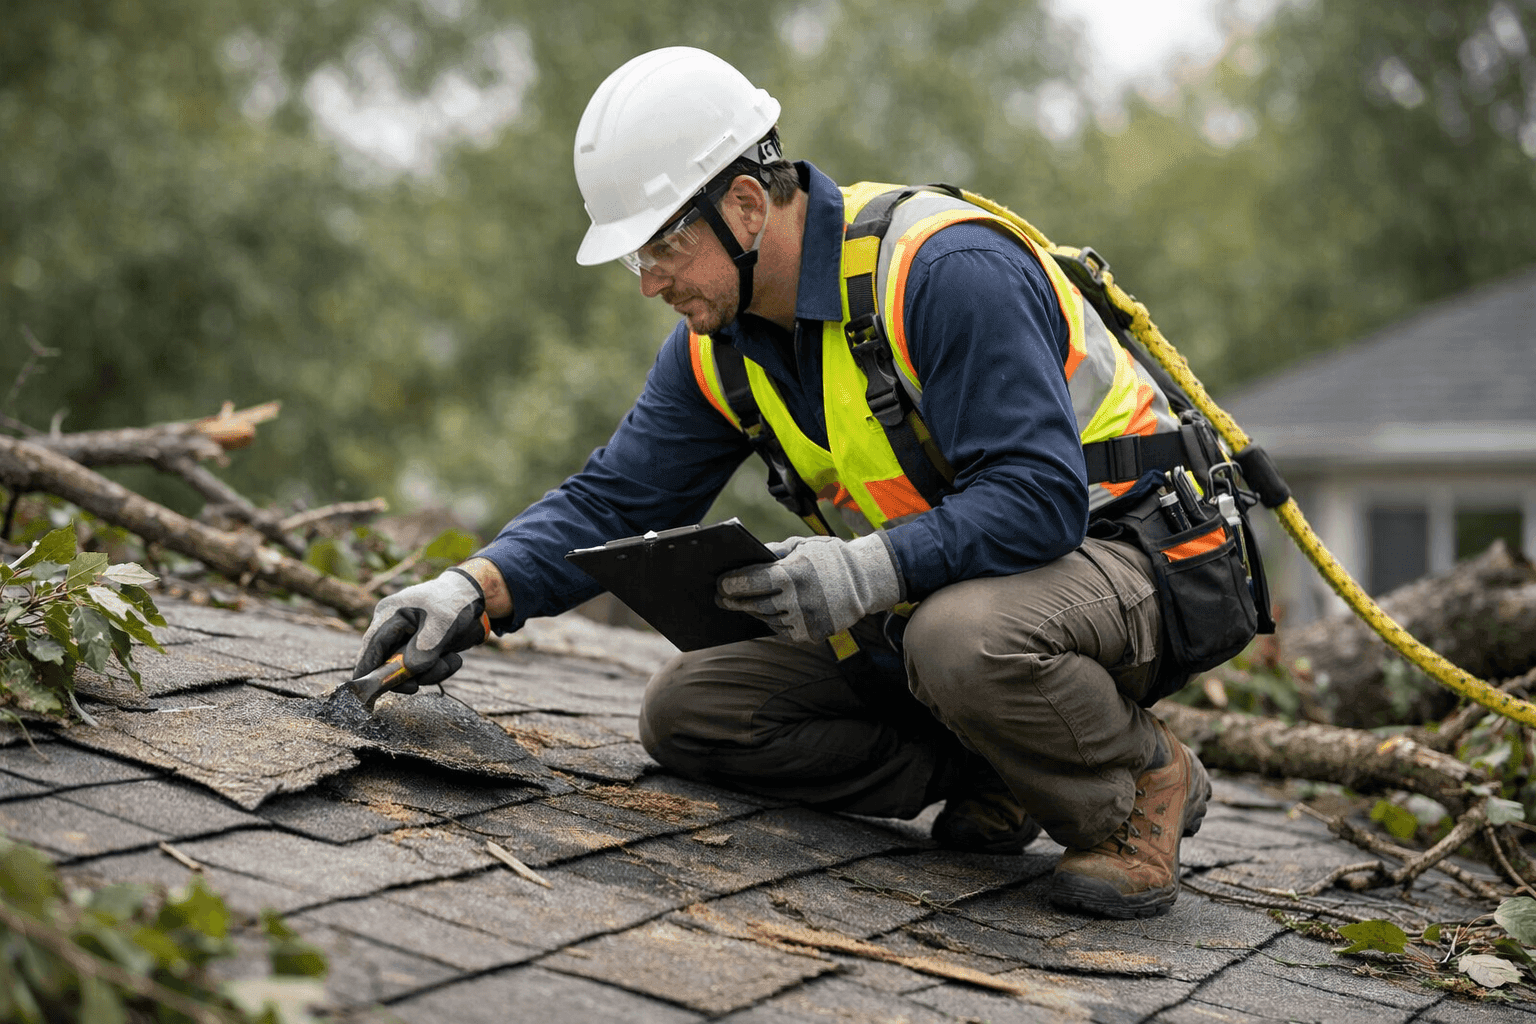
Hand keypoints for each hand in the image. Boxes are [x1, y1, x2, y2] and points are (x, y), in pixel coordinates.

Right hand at [354, 568, 489, 692]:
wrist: (475, 599)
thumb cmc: (454, 602)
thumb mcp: (442, 623)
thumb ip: (425, 648)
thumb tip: (409, 671)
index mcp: (390, 615)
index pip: (372, 646)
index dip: (368, 669)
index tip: (368, 691)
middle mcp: (393, 629)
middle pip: (386, 663)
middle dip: (409, 675)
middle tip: (423, 680)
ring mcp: (405, 641)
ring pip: (406, 671)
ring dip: (429, 672)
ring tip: (451, 660)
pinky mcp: (419, 651)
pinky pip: (421, 670)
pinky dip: (437, 670)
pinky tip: (453, 659)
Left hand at [717, 533, 903, 643]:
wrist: (867, 581)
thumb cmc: (830, 558)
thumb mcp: (803, 545)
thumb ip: (775, 552)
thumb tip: (748, 559)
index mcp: (792, 574)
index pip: (751, 581)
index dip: (731, 583)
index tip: (720, 583)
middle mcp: (797, 600)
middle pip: (755, 604)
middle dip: (735, 601)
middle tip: (721, 598)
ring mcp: (805, 620)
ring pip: (767, 619)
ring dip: (753, 611)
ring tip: (743, 604)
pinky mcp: (812, 634)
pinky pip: (783, 630)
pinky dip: (773, 622)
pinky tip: (766, 614)